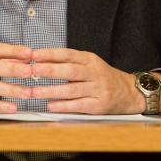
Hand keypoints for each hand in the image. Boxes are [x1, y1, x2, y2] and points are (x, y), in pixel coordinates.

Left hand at [30, 48, 155, 114]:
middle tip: (32, 70)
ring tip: (35, 91)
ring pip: (72, 90)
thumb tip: (41, 60)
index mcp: (89, 59)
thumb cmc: (102, 77)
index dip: (50, 54)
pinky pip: (79, 105)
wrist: (128, 92)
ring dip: (51, 91)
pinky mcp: (99, 105)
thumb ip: (69, 62)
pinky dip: (64, 106)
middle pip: (70, 70)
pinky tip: (51, 105)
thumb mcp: (89, 63)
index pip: (68, 54)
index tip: (34, 54)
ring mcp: (98, 89)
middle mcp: (94, 73)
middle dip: (50, 70)